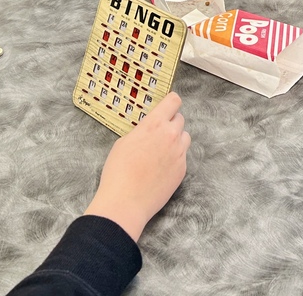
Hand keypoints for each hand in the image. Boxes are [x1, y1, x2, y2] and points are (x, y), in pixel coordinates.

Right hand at [83, 92, 189, 241]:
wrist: (125, 201)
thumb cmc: (118, 171)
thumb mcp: (124, 142)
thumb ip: (142, 131)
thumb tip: (149, 131)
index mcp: (154, 124)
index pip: (173, 101)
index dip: (170, 103)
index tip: (167, 107)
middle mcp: (171, 135)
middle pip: (180, 119)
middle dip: (171, 123)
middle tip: (158, 134)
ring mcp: (179, 152)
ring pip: (185, 137)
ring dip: (176, 140)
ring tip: (160, 152)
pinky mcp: (182, 169)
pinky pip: (183, 156)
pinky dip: (175, 158)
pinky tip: (161, 168)